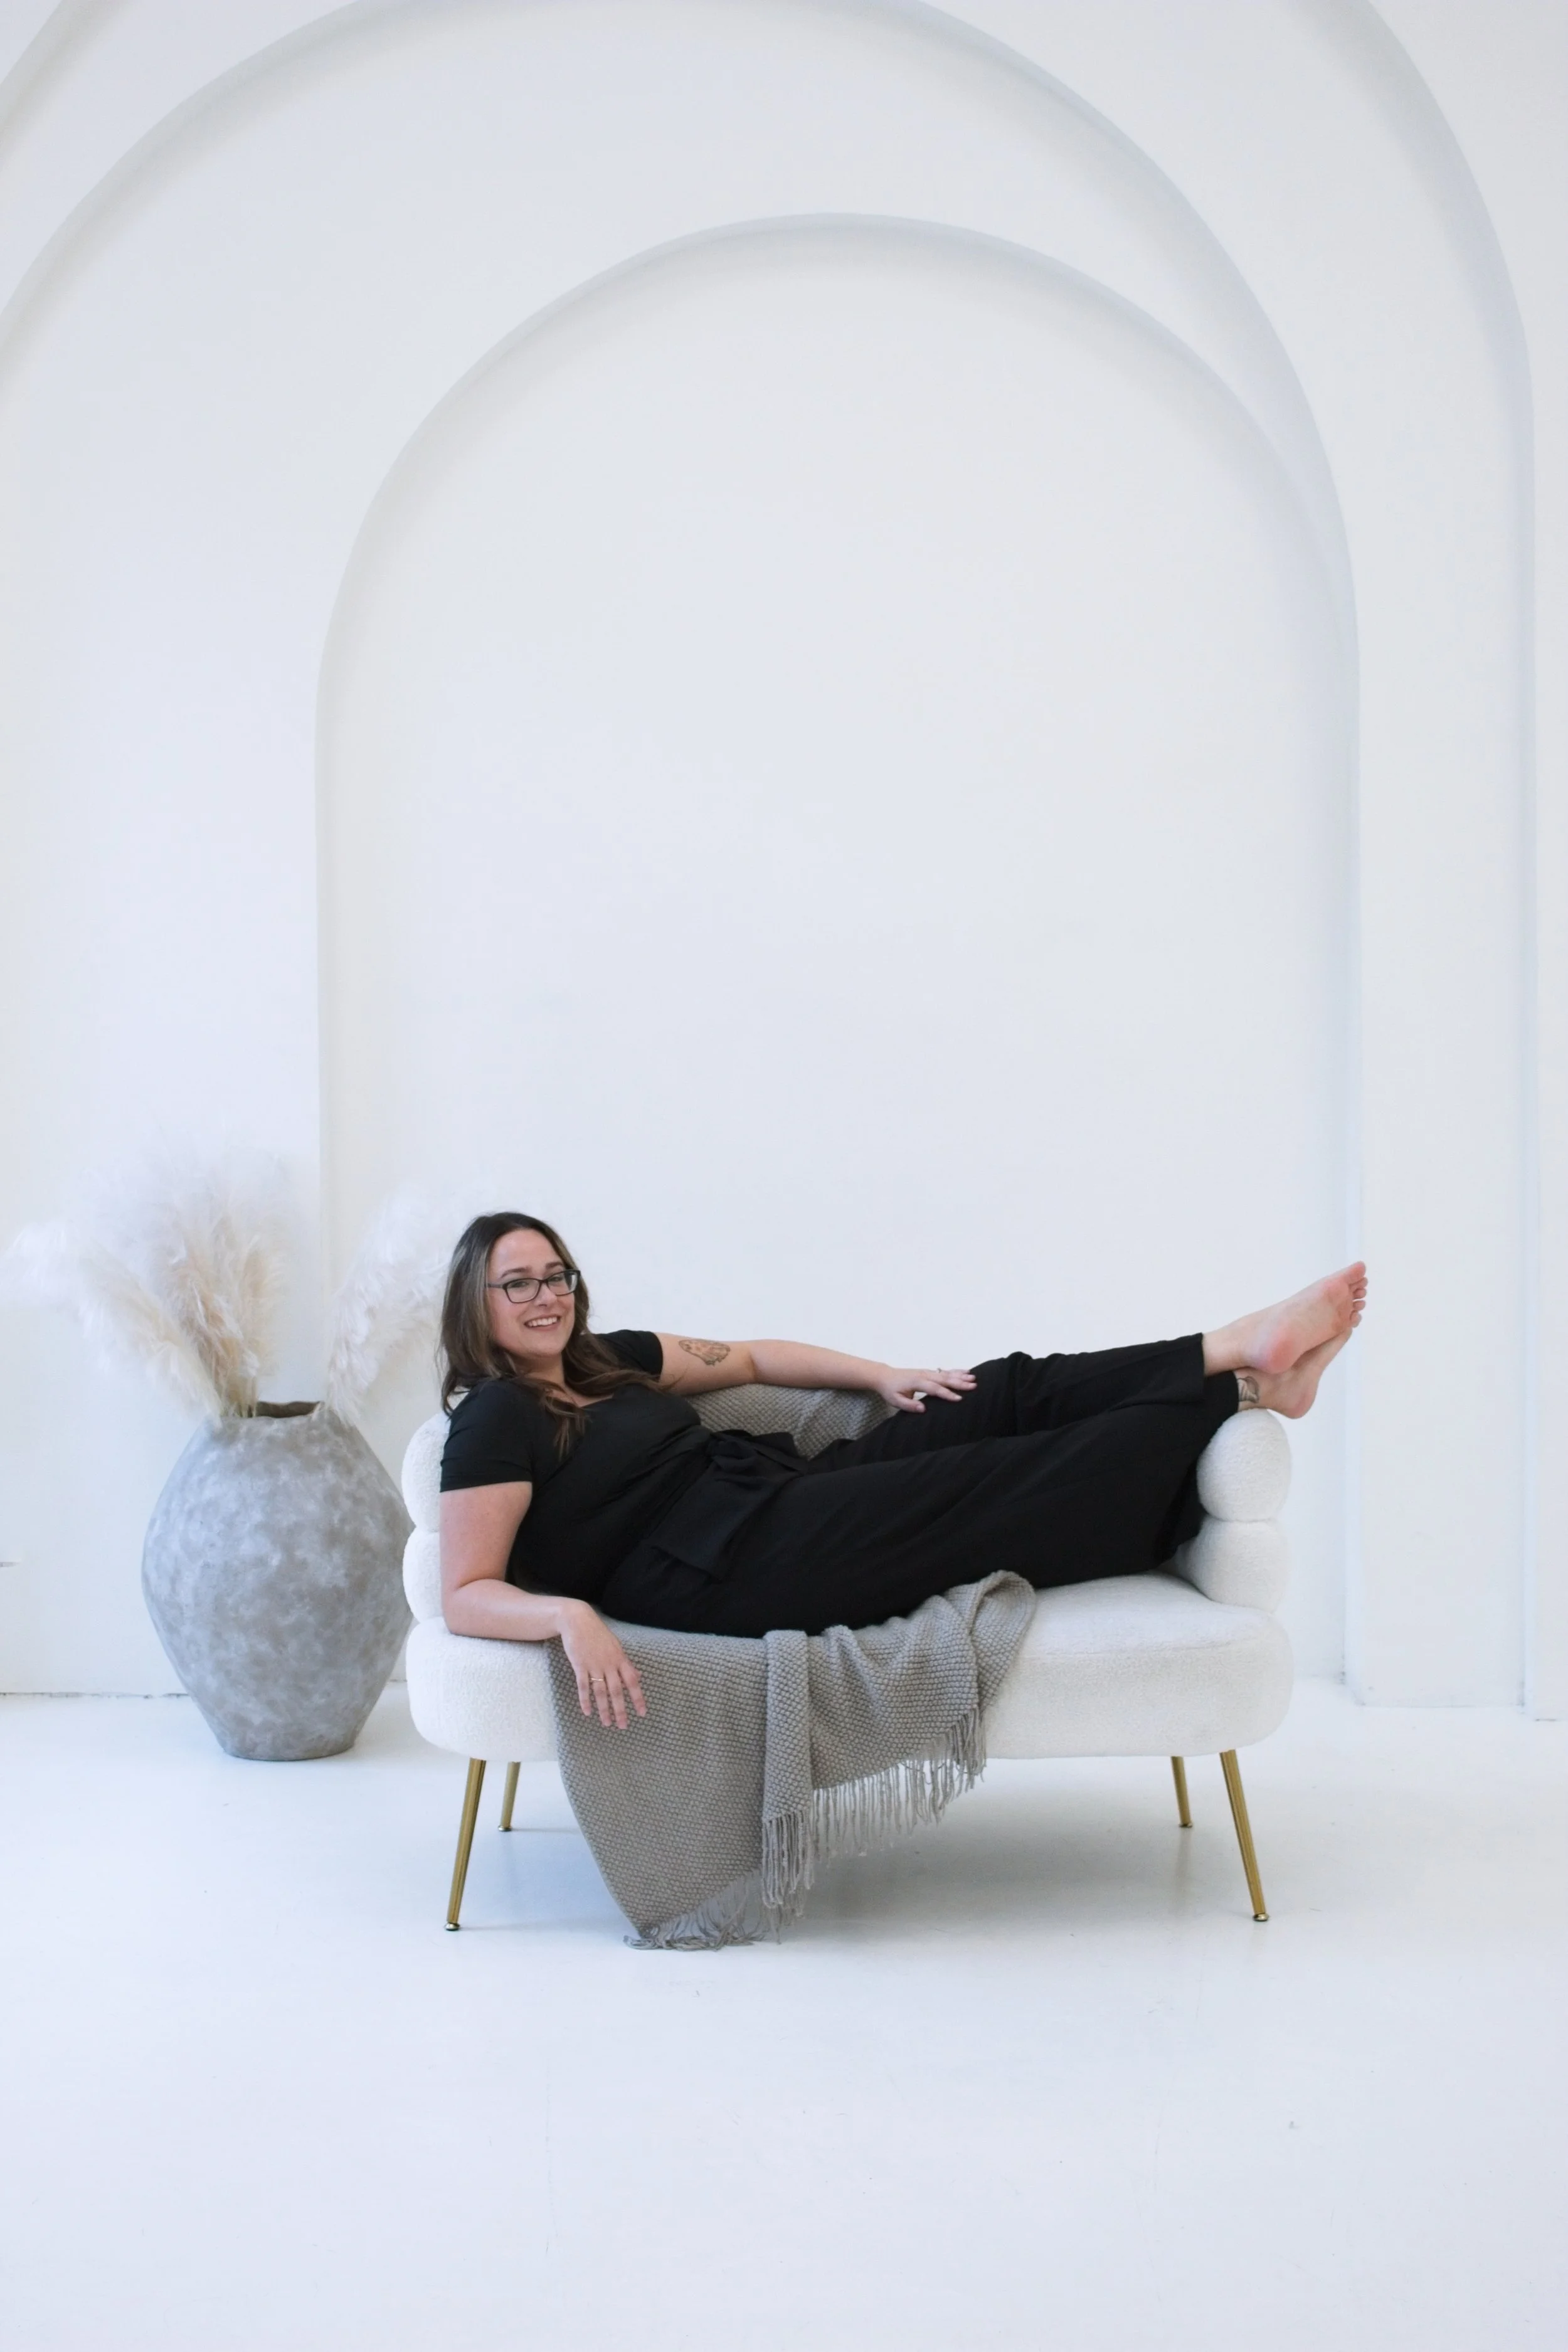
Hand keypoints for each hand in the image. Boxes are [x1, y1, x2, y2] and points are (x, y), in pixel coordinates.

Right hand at [558, 1602, 647, 1728]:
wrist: (578, 1621)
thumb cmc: (598, 1634)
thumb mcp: (616, 1646)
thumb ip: (626, 1663)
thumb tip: (639, 1676)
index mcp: (620, 1659)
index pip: (632, 1681)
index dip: (638, 1697)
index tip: (642, 1712)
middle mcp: (609, 1664)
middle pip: (617, 1691)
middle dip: (621, 1710)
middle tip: (624, 1726)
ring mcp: (594, 1665)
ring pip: (600, 1692)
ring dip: (604, 1709)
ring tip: (607, 1723)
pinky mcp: (580, 1665)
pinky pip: (583, 1686)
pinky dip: (585, 1700)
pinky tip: (587, 1712)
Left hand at [873, 1365, 976, 1413]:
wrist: (884, 1376)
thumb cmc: (890, 1390)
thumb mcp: (895, 1401)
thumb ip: (909, 1405)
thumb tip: (923, 1409)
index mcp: (916, 1382)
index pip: (934, 1389)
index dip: (946, 1394)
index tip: (959, 1398)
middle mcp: (923, 1375)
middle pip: (944, 1379)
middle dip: (959, 1382)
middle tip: (973, 1386)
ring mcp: (927, 1372)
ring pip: (946, 1373)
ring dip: (960, 1375)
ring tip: (974, 1378)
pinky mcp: (928, 1371)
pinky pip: (944, 1371)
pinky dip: (956, 1371)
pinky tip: (966, 1371)